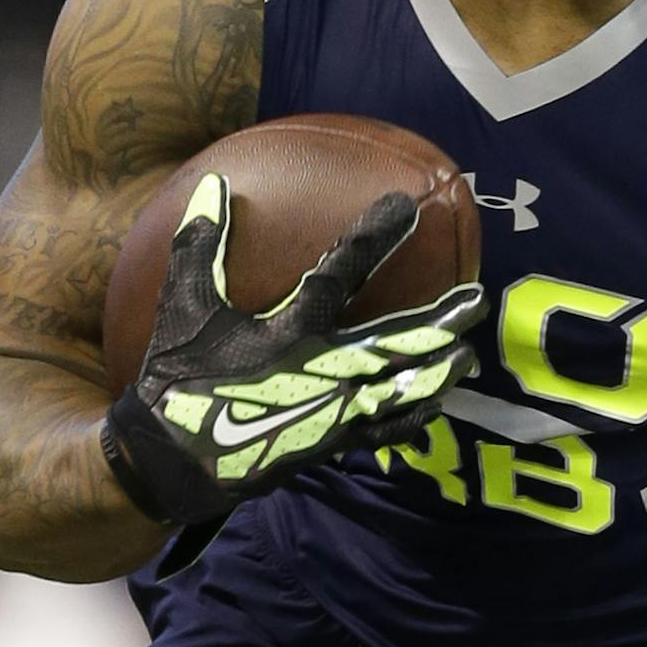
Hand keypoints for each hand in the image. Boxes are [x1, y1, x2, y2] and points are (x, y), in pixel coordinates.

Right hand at [101, 173, 483, 528]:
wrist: (170, 462)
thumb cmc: (177, 379)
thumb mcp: (184, 307)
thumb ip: (200, 246)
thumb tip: (213, 184)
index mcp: (288, 331)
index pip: (342, 271)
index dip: (375, 237)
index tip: (408, 206)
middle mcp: (320, 370)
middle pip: (395, 341)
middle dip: (438, 320)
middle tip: (475, 300)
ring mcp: (330, 411)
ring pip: (399, 389)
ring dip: (437, 371)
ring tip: (468, 355)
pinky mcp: (329, 442)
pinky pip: (382, 431)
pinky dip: (412, 417)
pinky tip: (436, 406)